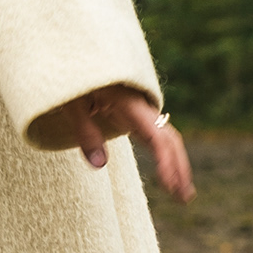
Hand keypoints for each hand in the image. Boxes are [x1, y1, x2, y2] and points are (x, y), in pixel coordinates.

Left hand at [31, 84, 193, 201]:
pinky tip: (169, 176)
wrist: (71, 54)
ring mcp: (139, 110)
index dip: (165, 161)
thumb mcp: (70, 104)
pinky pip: (156, 135)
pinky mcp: (133, 113)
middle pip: (169, 138)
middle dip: (179, 168)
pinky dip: (165, 156)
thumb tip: (99, 165)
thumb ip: (85, 132)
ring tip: (182, 196)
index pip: (155, 135)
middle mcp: (140, 105)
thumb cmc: (68, 78)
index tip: (169, 185)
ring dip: (176, 165)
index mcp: (128, 102)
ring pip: (167, 138)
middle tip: (183, 198)